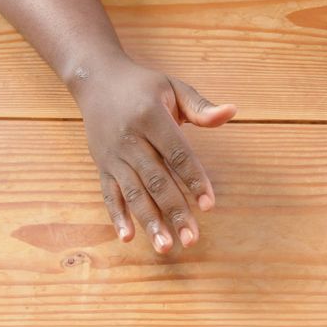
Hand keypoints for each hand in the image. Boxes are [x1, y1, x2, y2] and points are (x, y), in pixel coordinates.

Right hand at [71, 55, 236, 252]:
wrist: (95, 79)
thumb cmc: (143, 86)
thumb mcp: (173, 87)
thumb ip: (201, 107)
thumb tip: (232, 112)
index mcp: (150, 117)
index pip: (177, 154)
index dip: (193, 179)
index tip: (209, 205)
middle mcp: (130, 139)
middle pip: (156, 181)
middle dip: (175, 212)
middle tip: (192, 240)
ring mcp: (113, 156)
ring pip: (133, 193)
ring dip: (149, 222)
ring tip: (165, 247)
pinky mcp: (102, 166)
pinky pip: (109, 194)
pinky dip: (116, 216)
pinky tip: (128, 237)